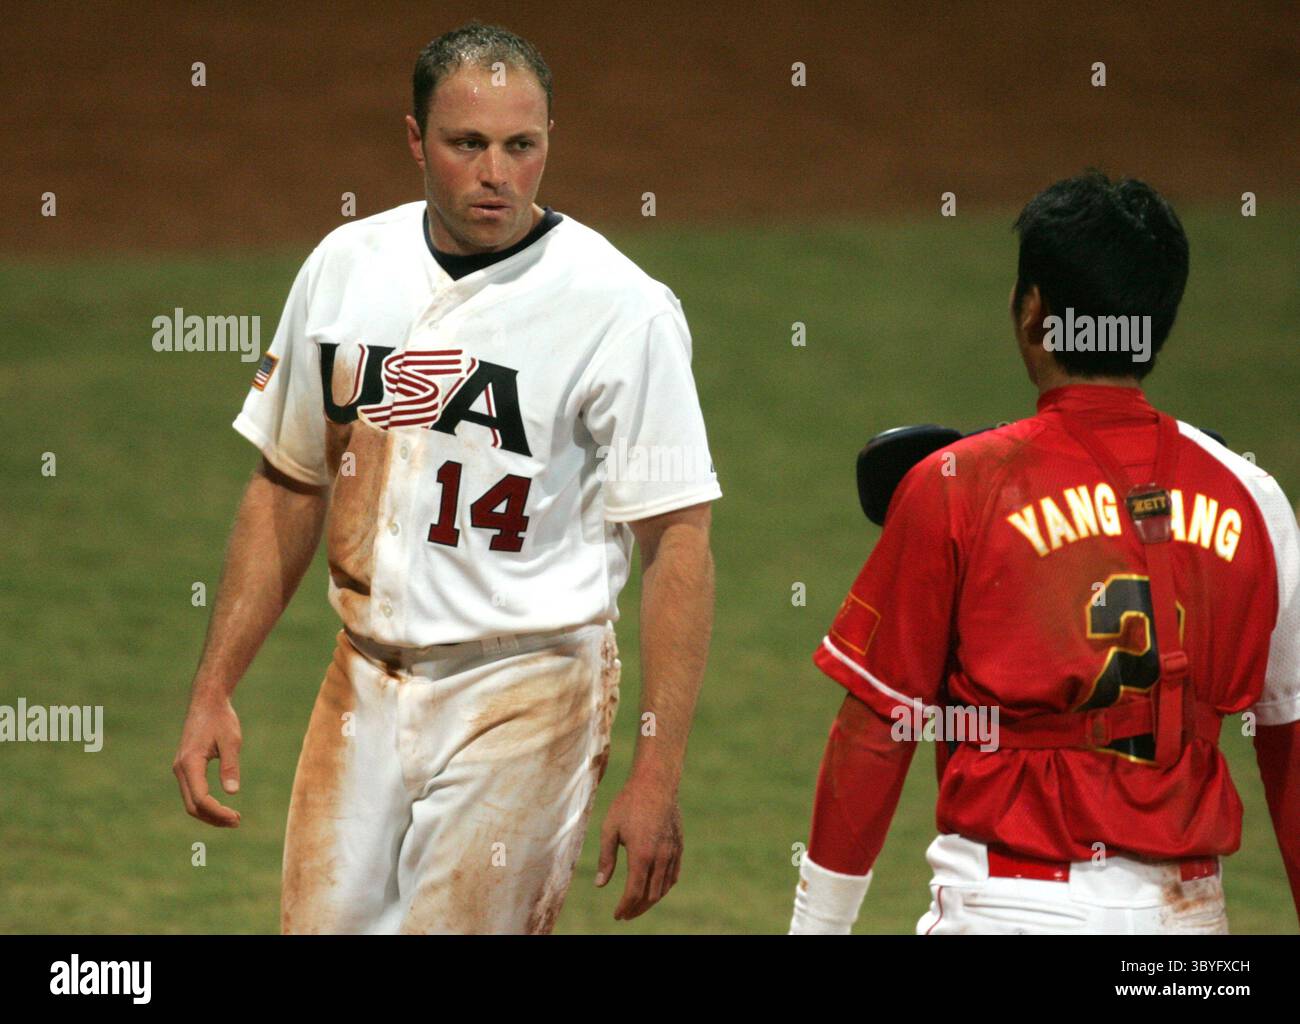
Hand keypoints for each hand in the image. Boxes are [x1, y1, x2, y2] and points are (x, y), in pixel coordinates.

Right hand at [172, 694, 242, 827]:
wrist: (207, 702)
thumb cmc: (221, 719)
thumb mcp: (231, 741)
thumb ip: (230, 766)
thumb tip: (232, 792)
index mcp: (190, 763)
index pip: (200, 799)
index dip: (218, 812)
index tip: (236, 818)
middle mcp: (180, 769)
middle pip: (193, 806)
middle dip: (214, 818)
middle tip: (237, 822)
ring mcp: (181, 769)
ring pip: (191, 801)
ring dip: (210, 813)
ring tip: (233, 818)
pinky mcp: (186, 767)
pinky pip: (192, 792)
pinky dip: (206, 804)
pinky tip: (222, 806)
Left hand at [595, 777, 682, 920]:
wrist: (655, 782)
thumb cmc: (628, 803)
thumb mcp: (610, 829)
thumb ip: (606, 859)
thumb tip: (600, 885)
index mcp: (641, 855)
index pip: (634, 892)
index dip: (625, 907)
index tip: (617, 915)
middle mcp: (660, 857)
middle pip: (650, 895)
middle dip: (637, 908)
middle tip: (625, 915)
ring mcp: (673, 852)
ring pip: (664, 887)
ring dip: (650, 900)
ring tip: (638, 905)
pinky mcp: (679, 846)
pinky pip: (673, 875)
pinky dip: (664, 887)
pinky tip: (656, 889)